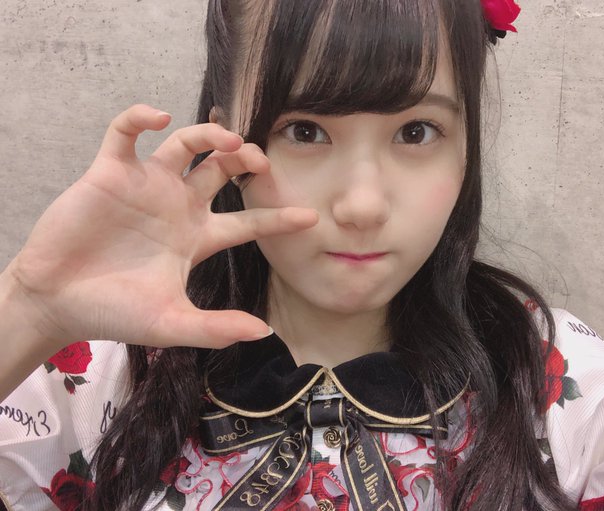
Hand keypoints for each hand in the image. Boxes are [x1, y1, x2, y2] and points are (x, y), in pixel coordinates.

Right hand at [5, 104, 317, 350]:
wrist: (57, 302)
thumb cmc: (113, 314)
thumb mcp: (170, 323)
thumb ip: (215, 328)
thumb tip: (263, 332)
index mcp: (198, 237)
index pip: (248, 222)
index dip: (278, 218)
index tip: (310, 217)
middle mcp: (178, 205)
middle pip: (223, 170)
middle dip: (247, 159)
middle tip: (262, 161)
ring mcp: (147, 186)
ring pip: (186, 144)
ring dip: (210, 134)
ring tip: (228, 138)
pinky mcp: (110, 172)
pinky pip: (126, 132)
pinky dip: (140, 118)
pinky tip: (159, 118)